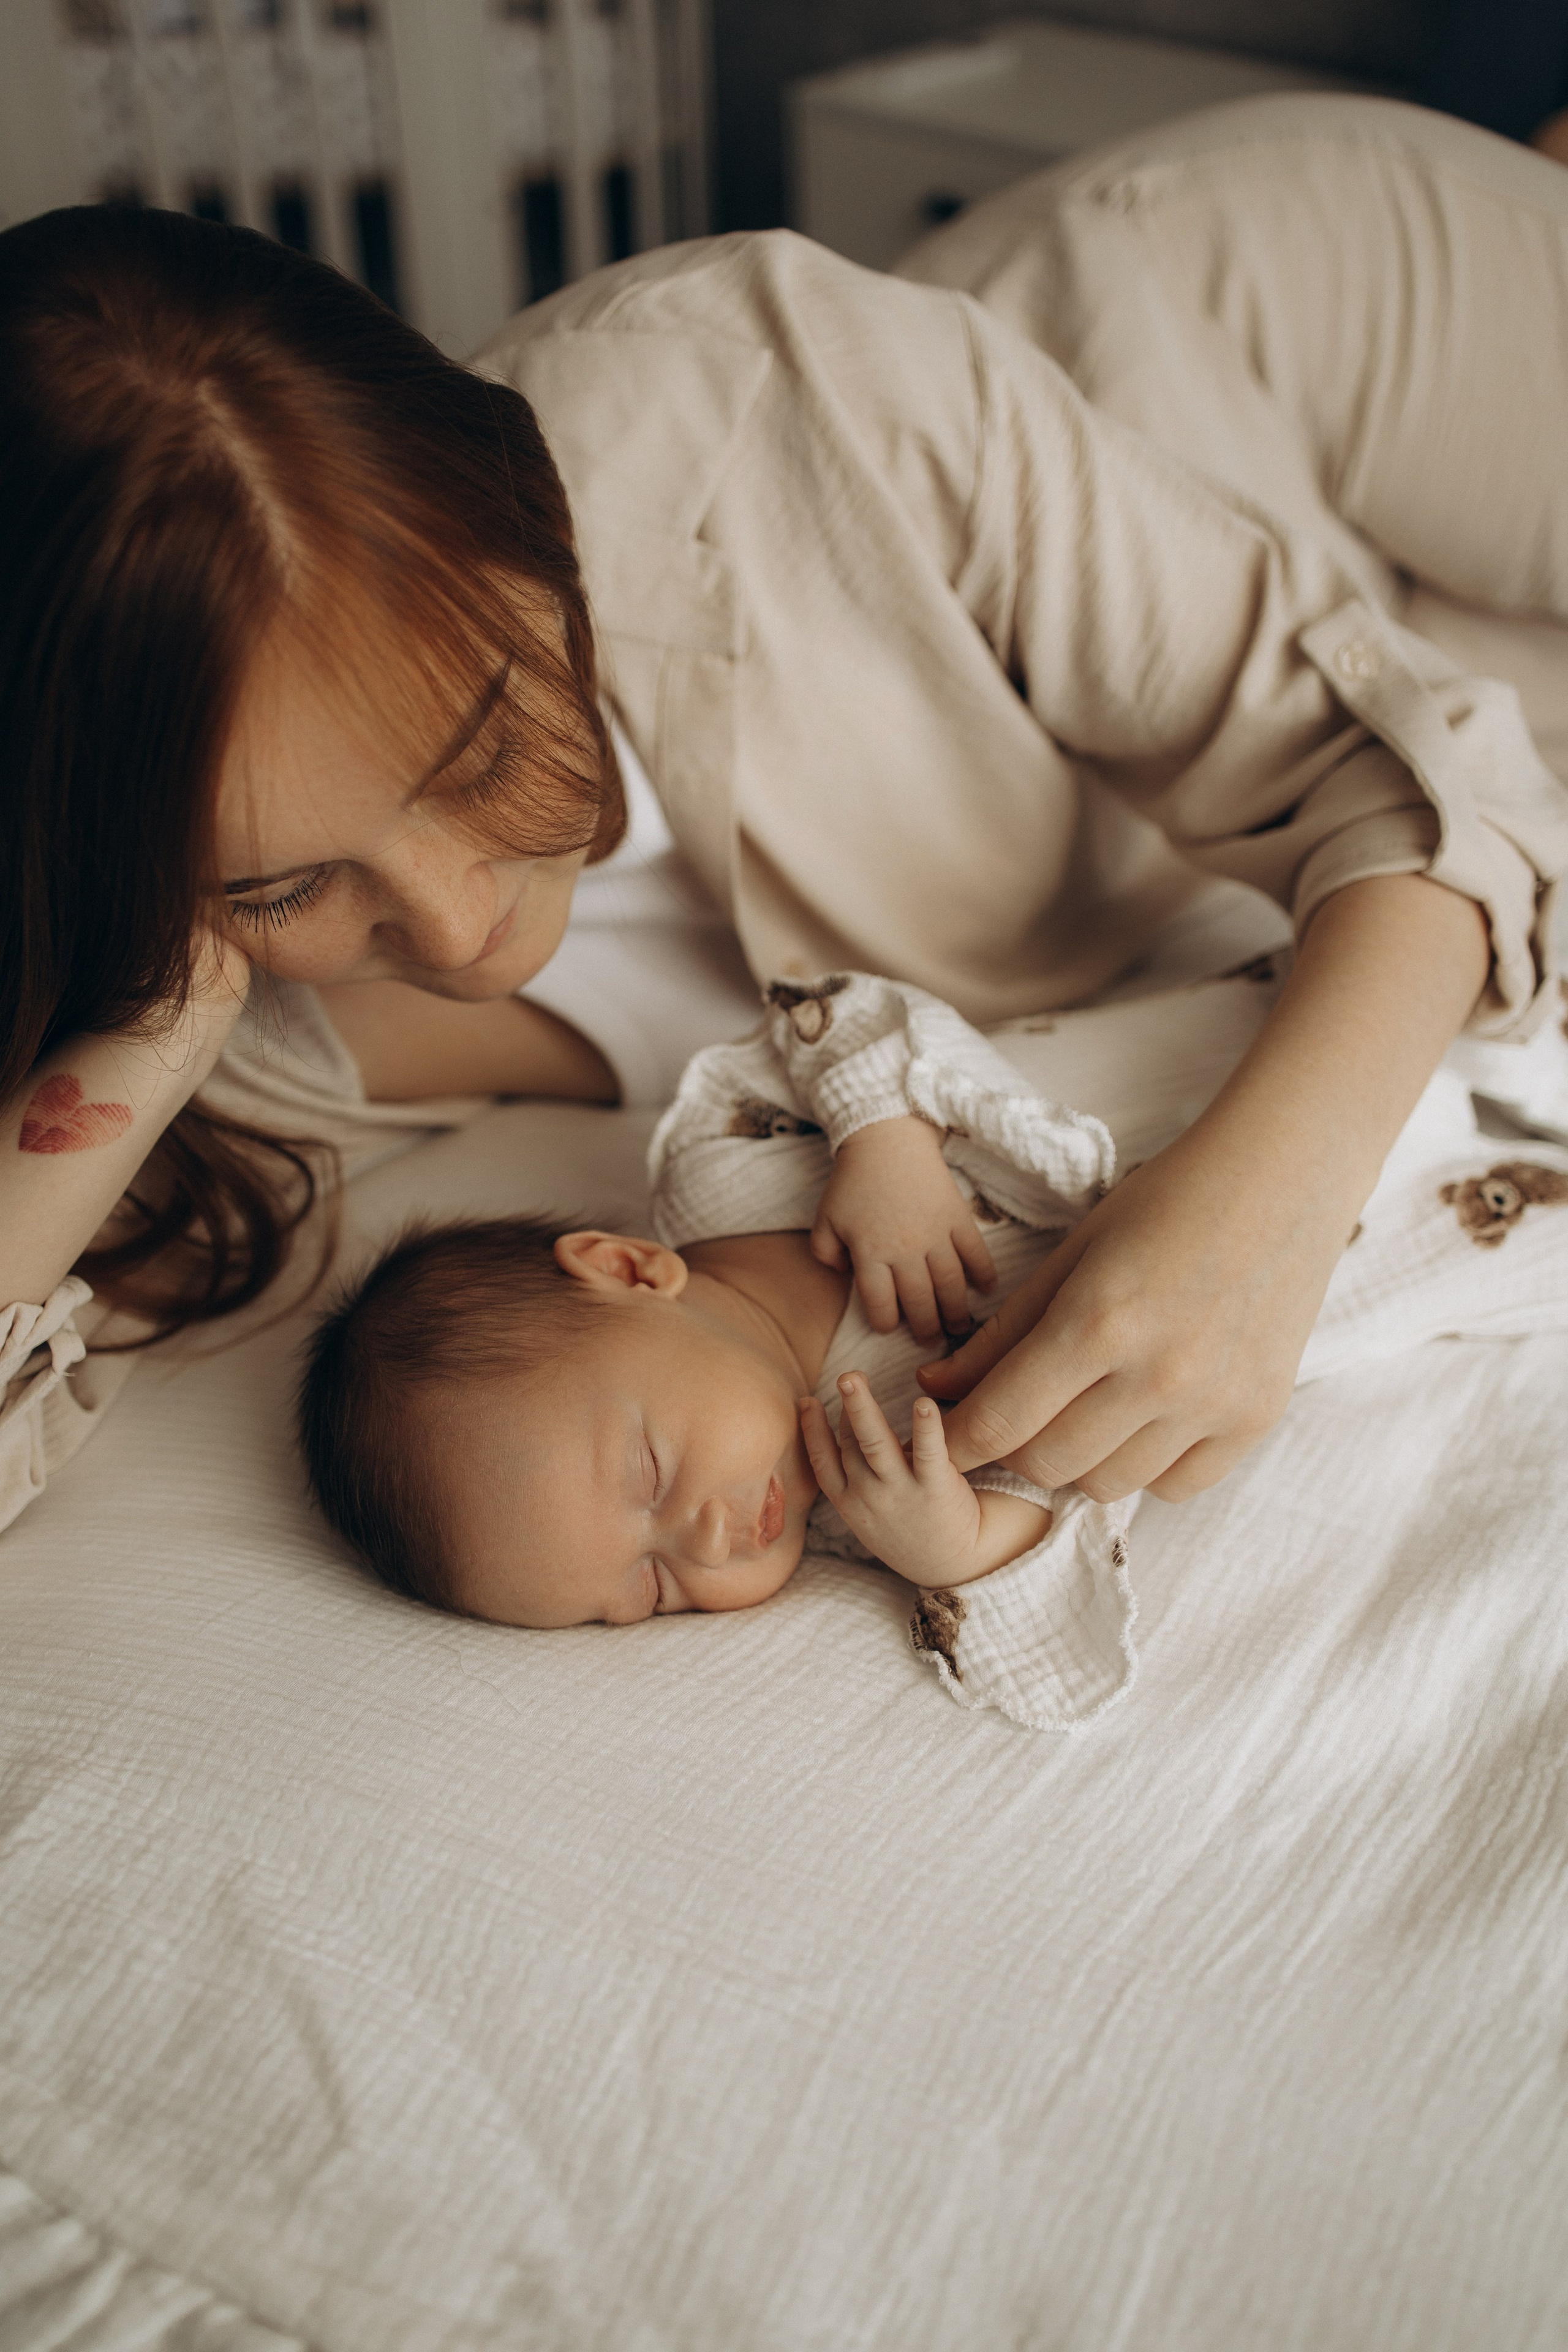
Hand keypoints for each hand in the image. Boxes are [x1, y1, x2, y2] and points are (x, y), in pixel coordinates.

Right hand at [799, 1375, 1047, 1586]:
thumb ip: (855, 1479)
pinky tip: (923, 1404)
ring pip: (874, 1444)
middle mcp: (868, 1496)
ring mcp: (900, 1493)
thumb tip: (846, 1432)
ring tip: (853, 1379)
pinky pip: (927, 1453)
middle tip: (844, 1376)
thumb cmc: (911, 1530)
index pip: (823, 1462)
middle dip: (845, 1409)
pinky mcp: (935, 1489)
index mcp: (849, 1502)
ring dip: (862, 1409)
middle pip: (851, 1445)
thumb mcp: (870, 1514)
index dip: (812, 1431)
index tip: (806, 1401)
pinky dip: (925, 1427)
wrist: (955, 1566)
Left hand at [809, 1116, 995, 1341]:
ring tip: (959, 1326)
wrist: (886, 1137)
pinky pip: (976, 1252)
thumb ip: (824, 1253)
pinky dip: (984, 1273)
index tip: (890, 1327)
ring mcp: (936, 1234)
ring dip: (957, 1310)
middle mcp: (905, 1249)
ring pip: (951, 1284)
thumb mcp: (825, 1218)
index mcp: (870, 1252)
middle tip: (932, 1340)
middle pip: (920, 1301)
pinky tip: (987, 1289)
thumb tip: (844, 1276)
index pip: (880, 1303)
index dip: (885, 1323)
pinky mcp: (958, 1217)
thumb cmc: (852, 1181)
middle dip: (926, 1327)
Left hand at [919, 1126, 1340, 1500]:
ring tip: (1083, 1410)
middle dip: (1013, 1447)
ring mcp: (1212, 1403)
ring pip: (1106, 1485)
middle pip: (1046, 1465)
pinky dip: (1145, 1467)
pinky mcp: (1256, 1418)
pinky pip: (1174, 1487)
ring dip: (1078, 1460)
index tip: (941, 1436)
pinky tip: (1142, 1421)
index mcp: (1098, 1321)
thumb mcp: (1073, 1254)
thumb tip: (937, 1385)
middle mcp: (1158, 1375)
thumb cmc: (1167, 1203)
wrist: (1281, 1181)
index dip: (957, 1438)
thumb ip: (1004, 1332)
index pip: (1000, 1421)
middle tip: (1016, 1412)